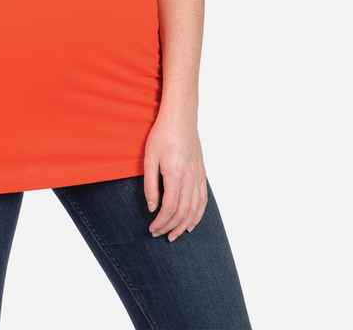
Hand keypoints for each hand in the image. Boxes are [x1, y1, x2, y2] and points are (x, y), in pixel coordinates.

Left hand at [143, 110, 206, 240]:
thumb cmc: (162, 135)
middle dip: (171, 227)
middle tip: (159, 234)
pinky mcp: (202, 174)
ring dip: (184, 225)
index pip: (170, 208)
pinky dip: (198, 215)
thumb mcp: (149, 158)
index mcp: (175, 175)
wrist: (181, 118)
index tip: (152, 229)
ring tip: (174, 235)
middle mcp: (190, 179)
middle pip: (183, 212)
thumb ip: (150, 185)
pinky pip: (202, 200)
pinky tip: (191, 223)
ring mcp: (198, 177)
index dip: (161, 222)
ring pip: (194, 209)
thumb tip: (152, 207)